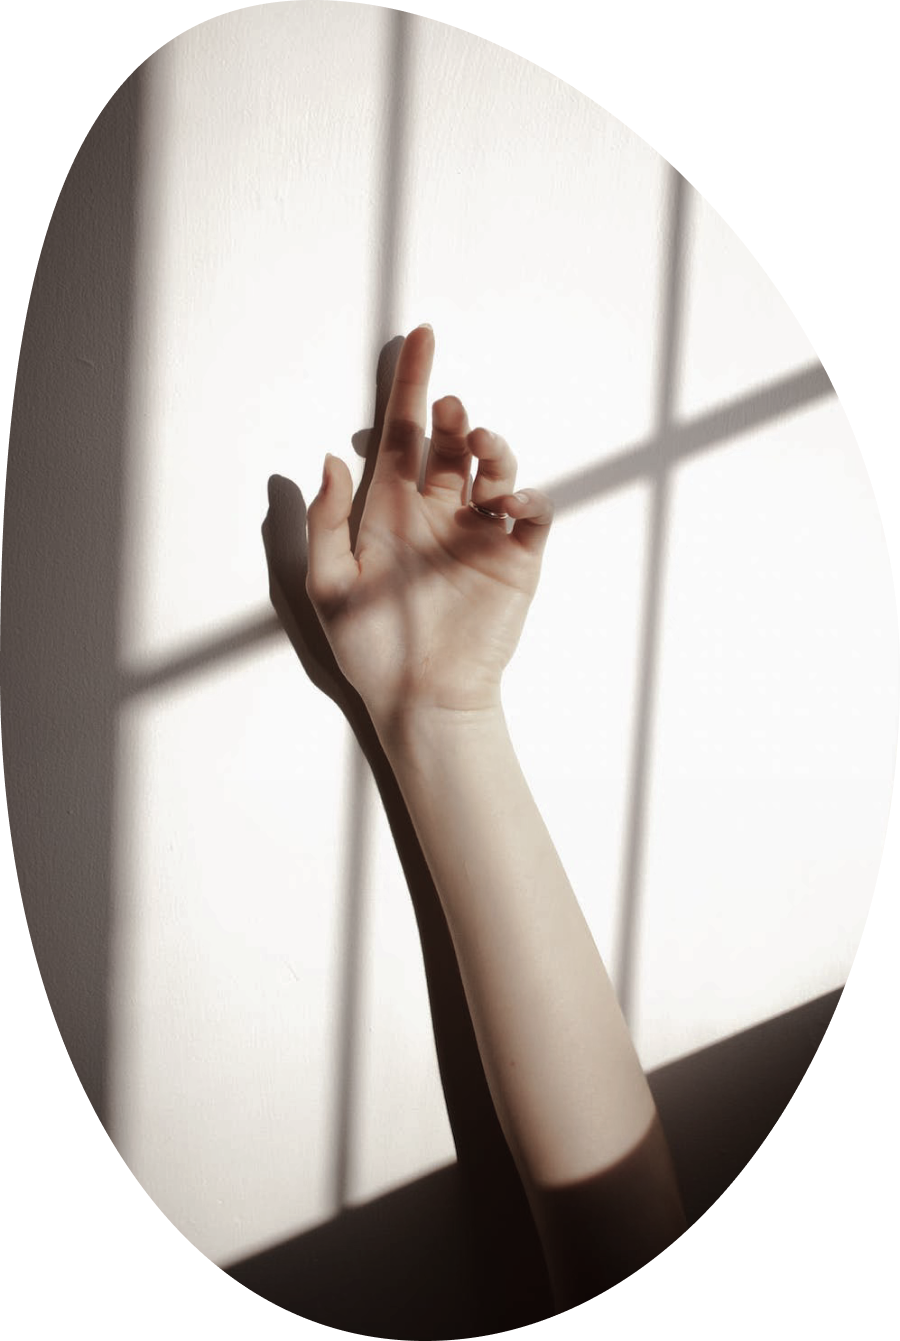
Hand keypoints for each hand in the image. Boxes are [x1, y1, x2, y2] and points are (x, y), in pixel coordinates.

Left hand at [305, 324, 553, 723]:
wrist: (421, 699)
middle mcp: (439, 513)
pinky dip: (528, 499)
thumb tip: (331, 457)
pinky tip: (509, 503)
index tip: (420, 334)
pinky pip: (532, 515)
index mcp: (391, 510)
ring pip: (496, 468)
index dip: (411, 384)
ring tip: (483, 449)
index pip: (403, 433)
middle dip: (453, 417)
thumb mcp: (329, 584)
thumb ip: (325, 521)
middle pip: (451, 444)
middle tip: (451, 413)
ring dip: (493, 447)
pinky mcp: (516, 560)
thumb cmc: (372, 647)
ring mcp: (480, 534)